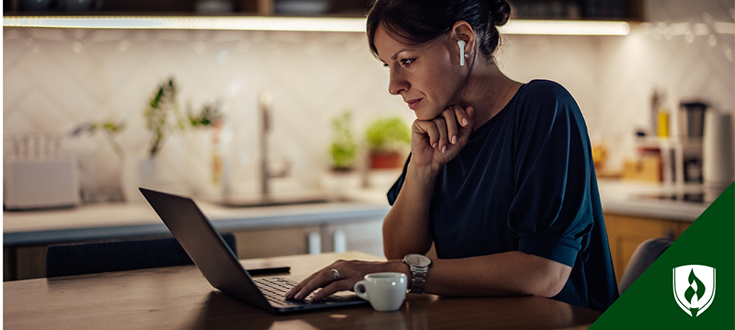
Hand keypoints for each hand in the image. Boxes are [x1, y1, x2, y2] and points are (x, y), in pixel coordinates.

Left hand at [285, 259, 404, 300]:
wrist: (394, 272)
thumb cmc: (374, 277)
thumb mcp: (354, 278)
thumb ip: (340, 282)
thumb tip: (323, 291)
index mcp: (340, 264)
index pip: (317, 273)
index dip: (304, 283)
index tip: (293, 291)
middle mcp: (342, 264)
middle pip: (316, 275)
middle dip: (301, 286)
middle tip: (289, 295)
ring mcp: (348, 271)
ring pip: (322, 279)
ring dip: (308, 288)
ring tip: (298, 297)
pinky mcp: (355, 279)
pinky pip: (335, 286)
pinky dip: (323, 292)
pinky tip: (314, 298)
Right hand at [410, 105, 473, 170]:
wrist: (431, 163)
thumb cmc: (446, 151)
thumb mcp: (461, 139)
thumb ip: (467, 125)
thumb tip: (470, 108)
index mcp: (447, 116)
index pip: (455, 107)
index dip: (461, 114)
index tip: (464, 124)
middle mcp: (436, 115)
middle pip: (448, 111)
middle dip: (453, 128)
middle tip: (453, 141)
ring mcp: (427, 118)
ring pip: (440, 120)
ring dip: (443, 137)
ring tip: (442, 147)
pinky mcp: (418, 123)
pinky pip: (430, 125)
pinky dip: (434, 137)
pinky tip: (433, 144)